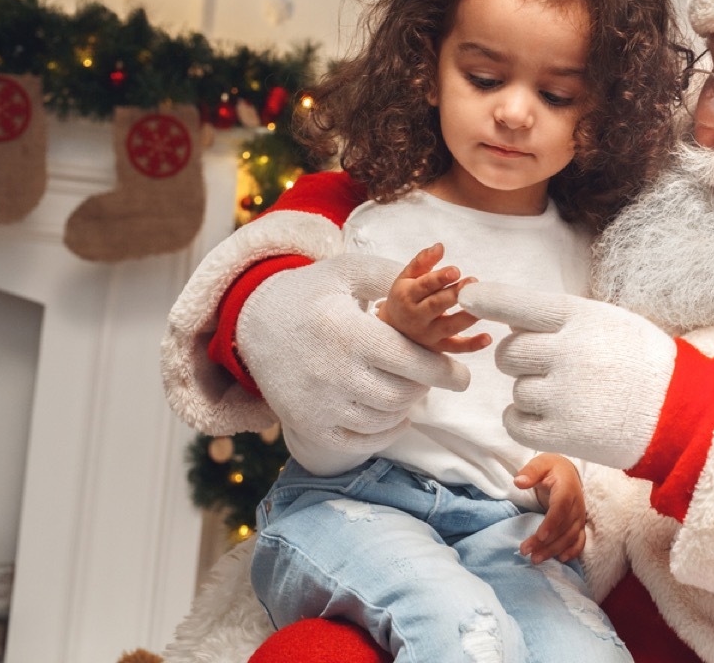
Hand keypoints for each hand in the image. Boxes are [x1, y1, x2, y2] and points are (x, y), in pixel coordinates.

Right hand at [237, 253, 470, 473]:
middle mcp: (332, 373)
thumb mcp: (348, 271)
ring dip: (405, 405)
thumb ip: (393, 275)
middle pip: (403, 393)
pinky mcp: (308, 425)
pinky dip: (385, 432)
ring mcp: (319, 403)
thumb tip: (442, 282)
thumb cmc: (311, 293)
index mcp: (347, 332)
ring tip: (405, 386)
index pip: (410, 362)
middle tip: (425, 373)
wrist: (252, 324)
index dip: (443, 371)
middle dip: (423, 385)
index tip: (462, 376)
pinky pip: (361, 442)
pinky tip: (393, 414)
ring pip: (385, 418)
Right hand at [378, 243, 490, 353]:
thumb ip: (423, 261)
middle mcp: (416, 316)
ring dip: (466, 317)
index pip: (424, 286)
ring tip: (482, 307)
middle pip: (436, 306)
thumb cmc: (405, 296)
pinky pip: (456, 348)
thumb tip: (440, 246)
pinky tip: (488, 338)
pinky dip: (472, 345)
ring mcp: (428, 334)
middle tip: (473, 282)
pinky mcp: (438, 346)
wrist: (392, 327)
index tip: (456, 270)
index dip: (439, 278)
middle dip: (455, 295)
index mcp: (407, 295)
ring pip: (448, 327)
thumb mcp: (407, 276)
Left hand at [458, 281, 676, 469]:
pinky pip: (515, 422)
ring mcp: (565, 395)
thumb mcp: (608, 323)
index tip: (466, 294)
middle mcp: (568, 353)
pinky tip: (547, 416)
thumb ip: (562, 320)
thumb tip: (510, 321)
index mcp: (581, 318)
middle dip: (520, 360)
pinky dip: (522, 420)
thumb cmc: (640, 362)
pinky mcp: (564, 433)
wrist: (679, 411)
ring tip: (569, 394)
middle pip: (509, 353)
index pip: (522, 304)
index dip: (490, 299)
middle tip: (550, 365)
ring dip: (531, 393)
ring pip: (515, 390)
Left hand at [515, 454, 584, 563]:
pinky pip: (580, 540)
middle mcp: (577, 504)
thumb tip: (519, 482)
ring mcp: (580, 516)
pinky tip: (560, 559)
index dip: (552, 523)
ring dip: (554, 550)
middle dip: (546, 542)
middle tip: (526, 552)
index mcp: (566, 488)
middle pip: (564, 527)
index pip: (561, 508)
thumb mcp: (540, 463)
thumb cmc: (551, 468)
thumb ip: (530, 472)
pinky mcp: (580, 524)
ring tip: (535, 559)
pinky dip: (572, 551)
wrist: (567, 472)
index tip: (540, 536)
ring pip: (570, 537)